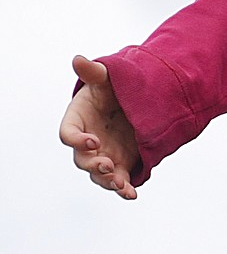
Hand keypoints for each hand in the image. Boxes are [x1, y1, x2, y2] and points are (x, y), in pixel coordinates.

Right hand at [59, 56, 140, 199]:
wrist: (131, 102)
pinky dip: (124, 190)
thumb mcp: (105, 78)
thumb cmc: (111, 88)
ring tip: (120, 184)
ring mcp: (103, 156)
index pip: (68, 134)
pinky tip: (132, 194)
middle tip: (108, 164)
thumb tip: (78, 59)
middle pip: (82, 160)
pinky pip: (118, 182)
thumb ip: (93, 72)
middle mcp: (86, 142)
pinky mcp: (120, 165)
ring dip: (108, 181)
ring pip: (98, 176)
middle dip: (93, 164)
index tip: (93, 140)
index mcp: (77, 121)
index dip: (77, 140)